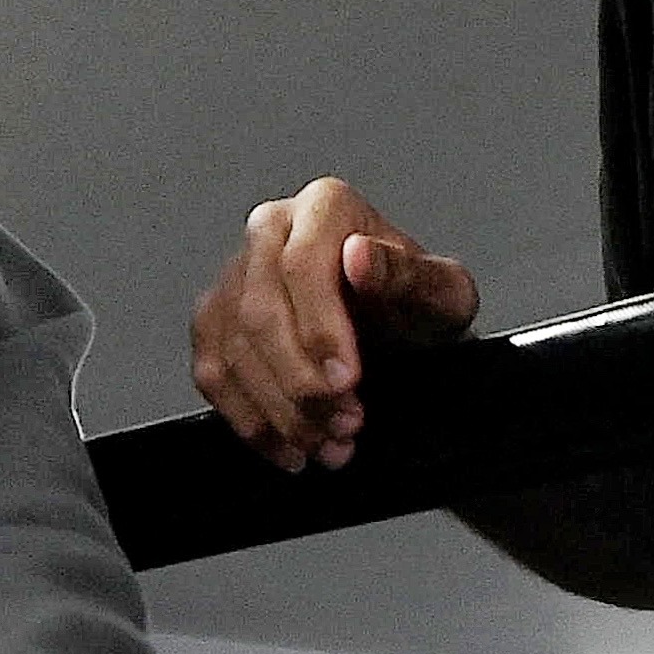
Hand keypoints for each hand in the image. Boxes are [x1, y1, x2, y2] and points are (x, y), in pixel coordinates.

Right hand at [189, 178, 481, 471]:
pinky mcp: (216, 319)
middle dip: (302, 383)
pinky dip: (250, 421)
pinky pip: (213, 374)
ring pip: (233, 349)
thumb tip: (360, 256)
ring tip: (327, 444)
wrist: (401, 331)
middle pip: (260, 311)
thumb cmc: (418, 306)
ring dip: (280, 412)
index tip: (347, 380)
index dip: (320, 329)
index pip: (302, 265)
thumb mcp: (440, 293)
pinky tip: (289, 445)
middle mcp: (271, 230)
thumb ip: (409, 275)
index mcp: (325, 208)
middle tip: (344, 423)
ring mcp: (235, 274)